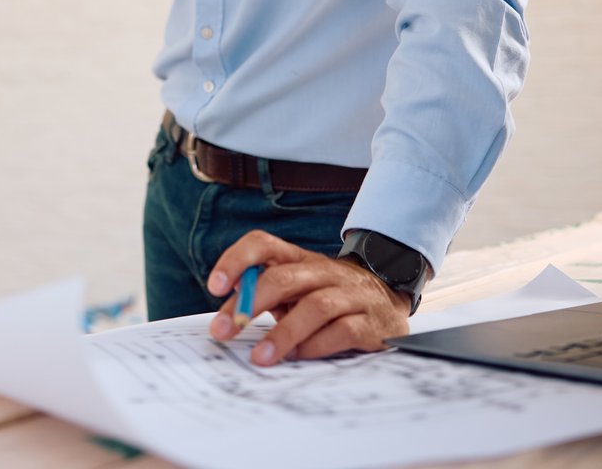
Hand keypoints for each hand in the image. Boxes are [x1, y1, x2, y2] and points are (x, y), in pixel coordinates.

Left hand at [205, 230, 409, 364]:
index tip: (214, 286)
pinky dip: (317, 346)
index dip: (236, 261)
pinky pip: (342, 331)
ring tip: (260, 357)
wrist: (387, 300)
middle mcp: (324, 271)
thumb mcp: (295, 290)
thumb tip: (228, 313)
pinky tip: (299, 357)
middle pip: (283, 279)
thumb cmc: (327, 297)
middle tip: (223, 330)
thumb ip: (265, 294)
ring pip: (315, 307)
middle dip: (248, 304)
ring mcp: (350, 294)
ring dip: (282, 333)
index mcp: (298, 259)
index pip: (263, 244)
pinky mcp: (370, 322)